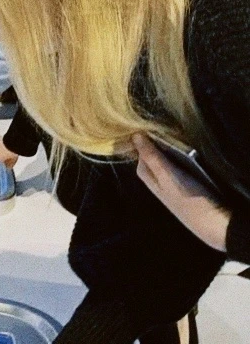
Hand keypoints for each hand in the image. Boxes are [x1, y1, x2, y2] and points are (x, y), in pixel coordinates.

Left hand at [133, 133, 230, 251]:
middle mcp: (152, 176)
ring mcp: (167, 179)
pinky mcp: (181, 182)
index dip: (144, 135)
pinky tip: (187, 150)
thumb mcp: (167, 175)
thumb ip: (151, 156)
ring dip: (170, 147)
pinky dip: (179, 155)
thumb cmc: (186, 197)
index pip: (138, 147)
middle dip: (157, 140)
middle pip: (151, 151)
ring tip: (179, 135)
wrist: (210, 222)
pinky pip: (176, 163)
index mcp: (144, 173)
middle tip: (169, 127)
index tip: (154, 122)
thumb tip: (134, 134)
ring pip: (164, 156)